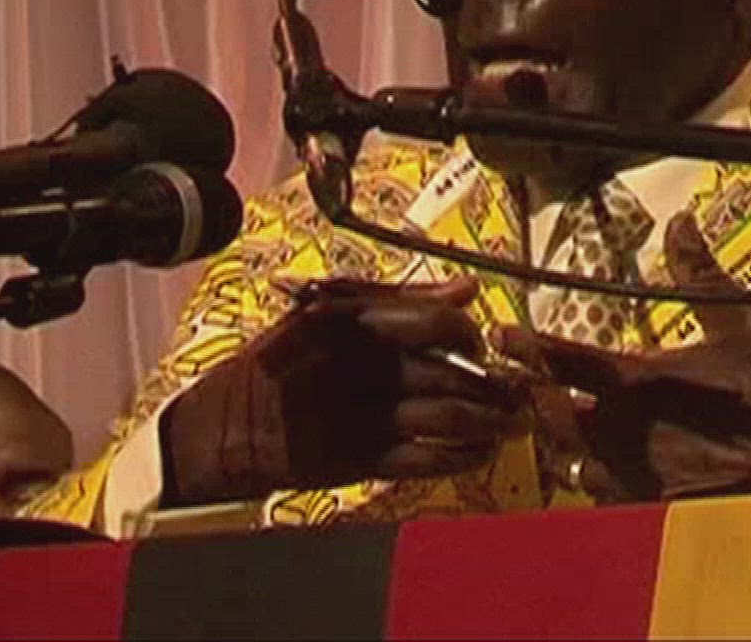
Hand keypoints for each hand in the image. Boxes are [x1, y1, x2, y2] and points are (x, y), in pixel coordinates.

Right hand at [159, 277, 524, 506]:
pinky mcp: (362, 461)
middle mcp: (366, 369)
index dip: (470, 334)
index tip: (484, 343)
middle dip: (498, 385)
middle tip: (520, 390)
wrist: (231, 424)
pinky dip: (464, 457)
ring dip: (493, 423)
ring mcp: (365, 417)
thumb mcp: (328, 312)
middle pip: (455, 374)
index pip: (437, 324)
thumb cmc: (287, 359)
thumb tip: (465, 289)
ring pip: (451, 419)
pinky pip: (429, 460)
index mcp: (357, 323)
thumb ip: (400, 299)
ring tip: (514, 424)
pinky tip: (482, 452)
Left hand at [496, 214, 750, 500]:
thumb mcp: (750, 326)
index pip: (561, 359)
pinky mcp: (646, 514)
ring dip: (558, 440)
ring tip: (557, 424)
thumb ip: (703, 276)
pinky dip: (590, 479)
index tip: (502, 334)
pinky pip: (597, 498)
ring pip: (566, 460)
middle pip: (547, 414)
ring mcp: (630, 479)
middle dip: (533, 397)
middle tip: (526, 382)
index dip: (525, 346)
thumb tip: (681, 223)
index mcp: (639, 382)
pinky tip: (601, 467)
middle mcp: (622, 433)